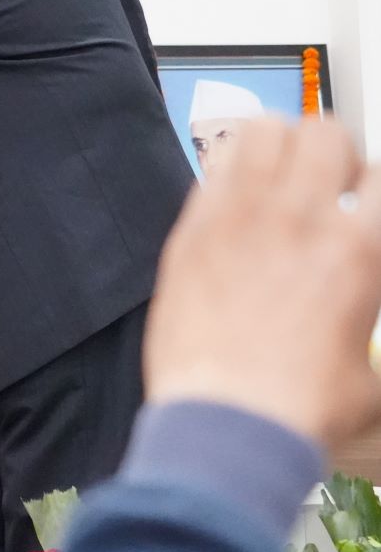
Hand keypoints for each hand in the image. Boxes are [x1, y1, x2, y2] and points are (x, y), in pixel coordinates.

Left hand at [144, 116, 380, 451]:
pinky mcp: (190, 232)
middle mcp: (300, 219)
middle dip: (330, 150)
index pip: (380, 176)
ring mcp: (238, 219)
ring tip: (278, 178)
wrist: (228, 421)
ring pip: (261, 131)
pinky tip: (234, 204)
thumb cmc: (300, 405)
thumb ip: (371, 318)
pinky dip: (229, 174)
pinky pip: (211, 170)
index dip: (371, 186)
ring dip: (277, 146)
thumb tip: (360, 314)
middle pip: (323, 132)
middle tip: (324, 181)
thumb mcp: (374, 369)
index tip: (360, 199)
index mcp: (358, 248)